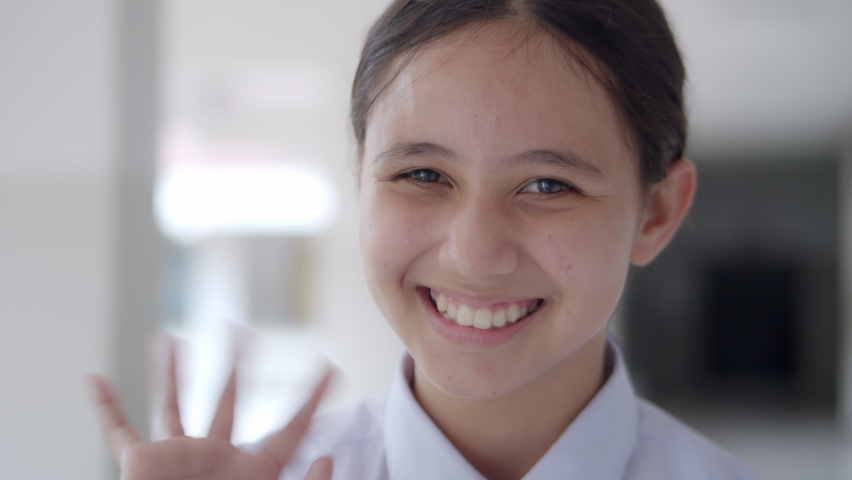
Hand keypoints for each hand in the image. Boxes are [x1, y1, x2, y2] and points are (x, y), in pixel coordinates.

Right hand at [88, 336, 332, 479]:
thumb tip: (328, 456)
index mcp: (251, 473)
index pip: (289, 430)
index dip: (311, 399)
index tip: (329, 369)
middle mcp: (214, 462)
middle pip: (228, 405)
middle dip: (236, 369)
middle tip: (242, 334)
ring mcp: (176, 463)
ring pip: (172, 407)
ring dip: (169, 373)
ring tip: (166, 338)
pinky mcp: (140, 468)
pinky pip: (118, 435)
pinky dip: (106, 409)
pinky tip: (95, 380)